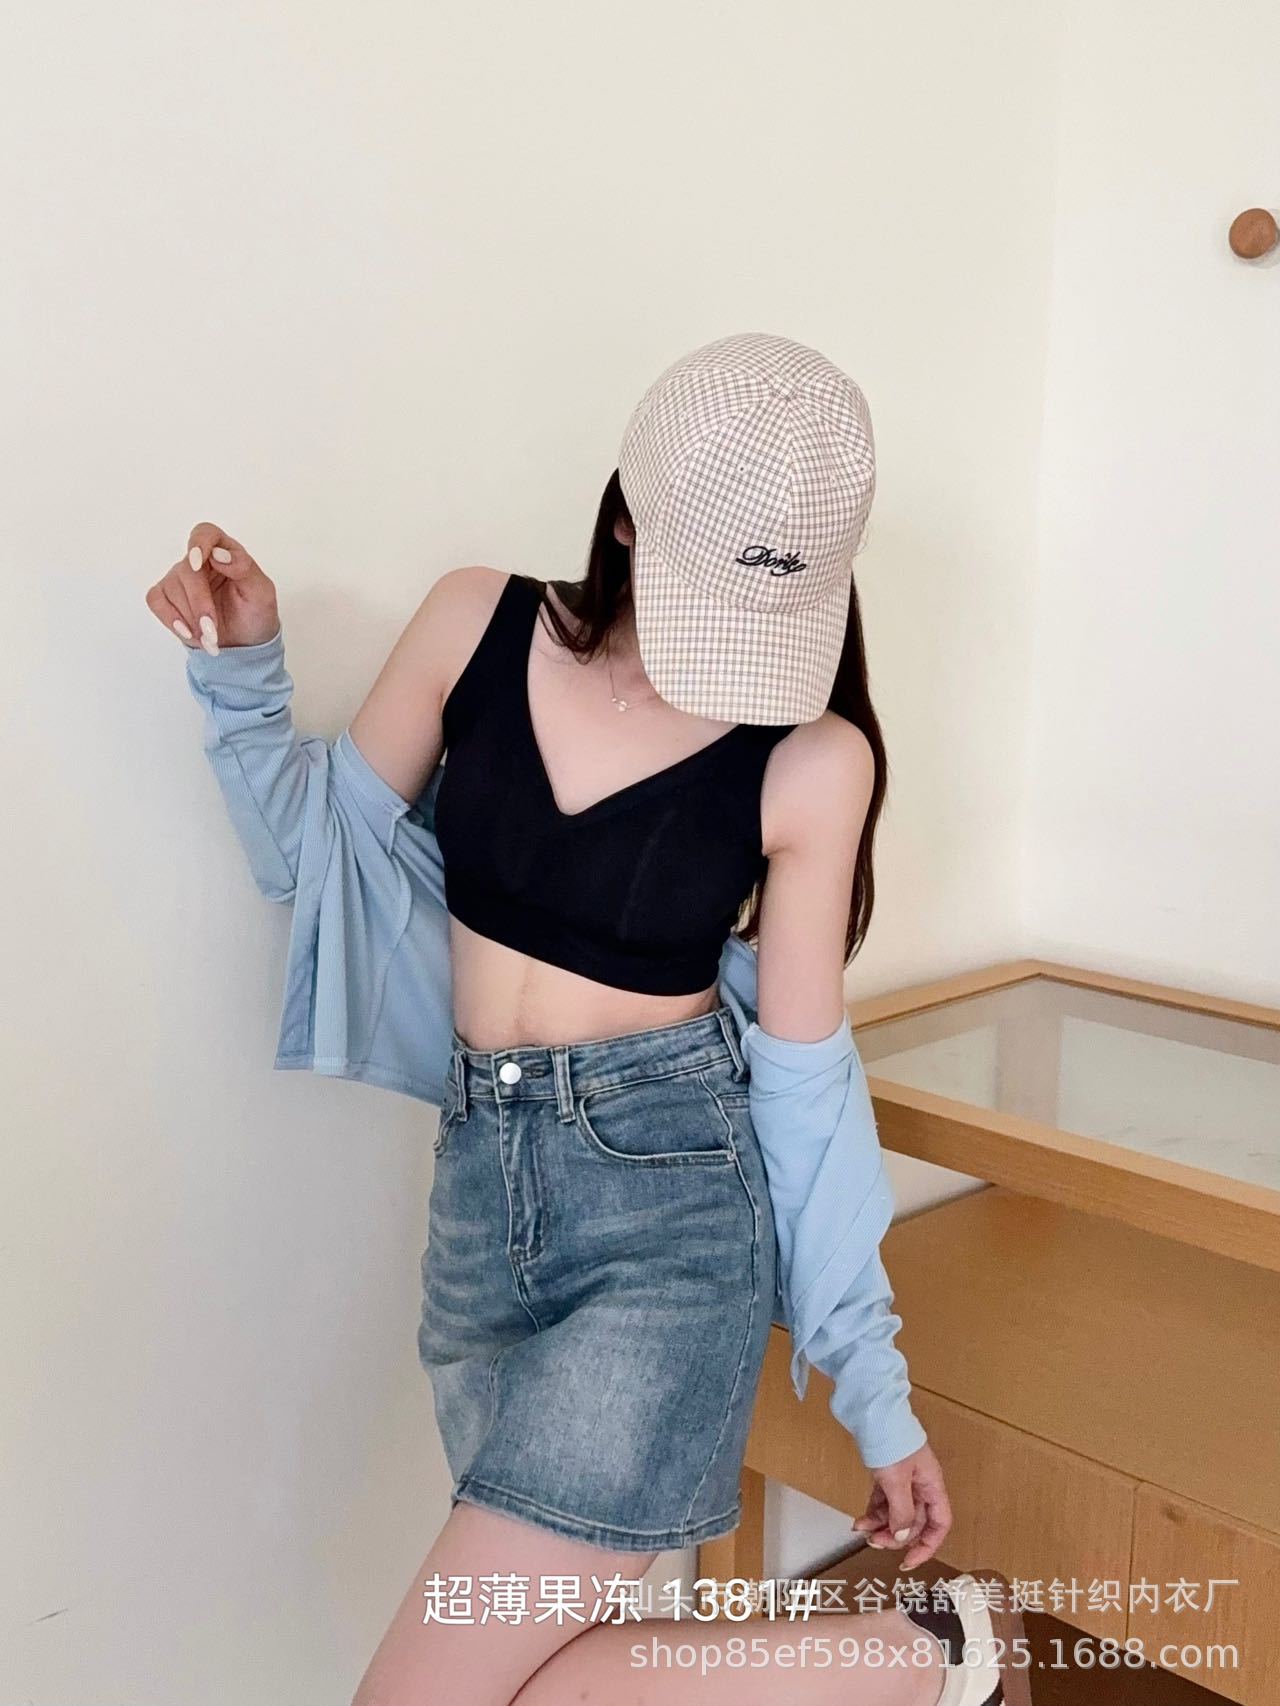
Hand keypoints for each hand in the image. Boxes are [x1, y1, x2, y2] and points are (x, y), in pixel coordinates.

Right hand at [145, 522, 279, 652]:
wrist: (245, 643)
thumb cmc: (254, 613)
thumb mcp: (261, 592)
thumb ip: (244, 568)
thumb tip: (219, 554)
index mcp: (225, 551)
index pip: (205, 533)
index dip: (199, 543)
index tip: (198, 563)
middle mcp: (200, 561)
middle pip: (187, 569)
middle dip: (199, 602)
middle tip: (211, 627)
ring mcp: (181, 579)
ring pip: (172, 588)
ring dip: (190, 617)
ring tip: (209, 637)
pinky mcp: (167, 597)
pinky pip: (156, 600)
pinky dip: (171, 618)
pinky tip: (188, 633)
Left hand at [853, 1441, 951, 1569]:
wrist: (871, 1408)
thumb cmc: (889, 1437)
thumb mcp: (896, 1480)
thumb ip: (902, 1513)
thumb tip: (904, 1539)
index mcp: (931, 1484)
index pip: (939, 1523)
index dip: (927, 1545)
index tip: (909, 1561)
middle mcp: (921, 1483)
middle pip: (915, 1521)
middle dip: (895, 1536)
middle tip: (875, 1542)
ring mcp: (903, 1478)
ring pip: (896, 1513)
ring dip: (880, 1526)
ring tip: (861, 1530)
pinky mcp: (886, 1473)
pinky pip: (883, 1501)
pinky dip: (873, 1512)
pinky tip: (860, 1520)